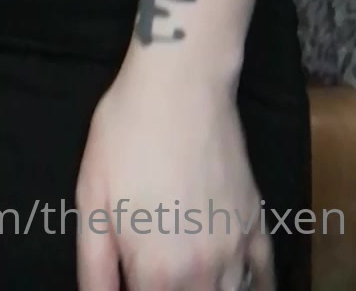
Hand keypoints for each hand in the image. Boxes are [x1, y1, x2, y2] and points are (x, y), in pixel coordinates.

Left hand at [75, 59, 272, 290]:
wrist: (181, 84)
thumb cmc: (126, 134)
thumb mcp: (91, 197)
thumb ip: (94, 265)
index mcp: (157, 272)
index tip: (130, 275)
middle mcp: (202, 272)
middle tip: (152, 267)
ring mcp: (235, 248)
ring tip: (187, 275)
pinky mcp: (255, 221)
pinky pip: (264, 275)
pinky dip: (256, 287)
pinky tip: (236, 282)